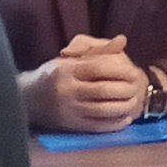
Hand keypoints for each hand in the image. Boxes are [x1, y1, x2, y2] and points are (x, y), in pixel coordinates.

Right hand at [23, 32, 146, 132]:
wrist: (28, 98)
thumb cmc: (54, 74)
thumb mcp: (72, 58)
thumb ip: (99, 49)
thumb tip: (123, 40)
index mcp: (67, 69)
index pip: (98, 68)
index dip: (120, 71)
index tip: (134, 72)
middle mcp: (67, 90)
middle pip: (102, 90)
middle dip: (124, 90)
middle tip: (137, 88)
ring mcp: (68, 109)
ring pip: (101, 110)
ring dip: (122, 107)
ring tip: (134, 103)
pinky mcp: (70, 125)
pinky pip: (96, 126)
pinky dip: (114, 124)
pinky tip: (125, 119)